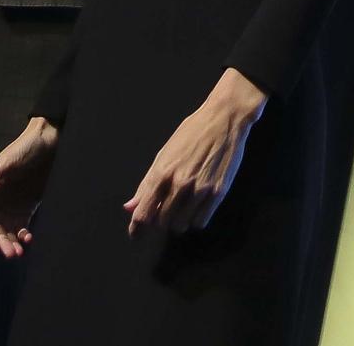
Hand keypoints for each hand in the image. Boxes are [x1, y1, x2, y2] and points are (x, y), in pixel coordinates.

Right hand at [0, 115, 58, 259]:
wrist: (50, 140)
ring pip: (10, 231)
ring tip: (19, 253)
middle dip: (2, 243)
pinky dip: (25, 236)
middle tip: (11, 254)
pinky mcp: (29, 207)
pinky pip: (24, 226)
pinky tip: (29, 239)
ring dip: (13, 243)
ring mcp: (15, 205)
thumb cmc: (25, 148)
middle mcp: (1, 202)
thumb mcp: (6, 163)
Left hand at [123, 69, 266, 235]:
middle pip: (162, 223)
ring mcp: (200, 189)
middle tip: (166, 210)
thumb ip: (146, 184)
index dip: (137, 229)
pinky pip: (200, 222)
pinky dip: (196, 219)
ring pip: (181, 225)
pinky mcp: (218, 192)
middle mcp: (179, 184)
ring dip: (179, 221)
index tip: (136, 235)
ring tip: (183, 206)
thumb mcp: (164, 153)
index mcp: (162, 172)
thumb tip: (129, 208)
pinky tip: (197, 206)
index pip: (143, 213)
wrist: (224, 118)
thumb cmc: (192, 132)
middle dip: (161, 220)